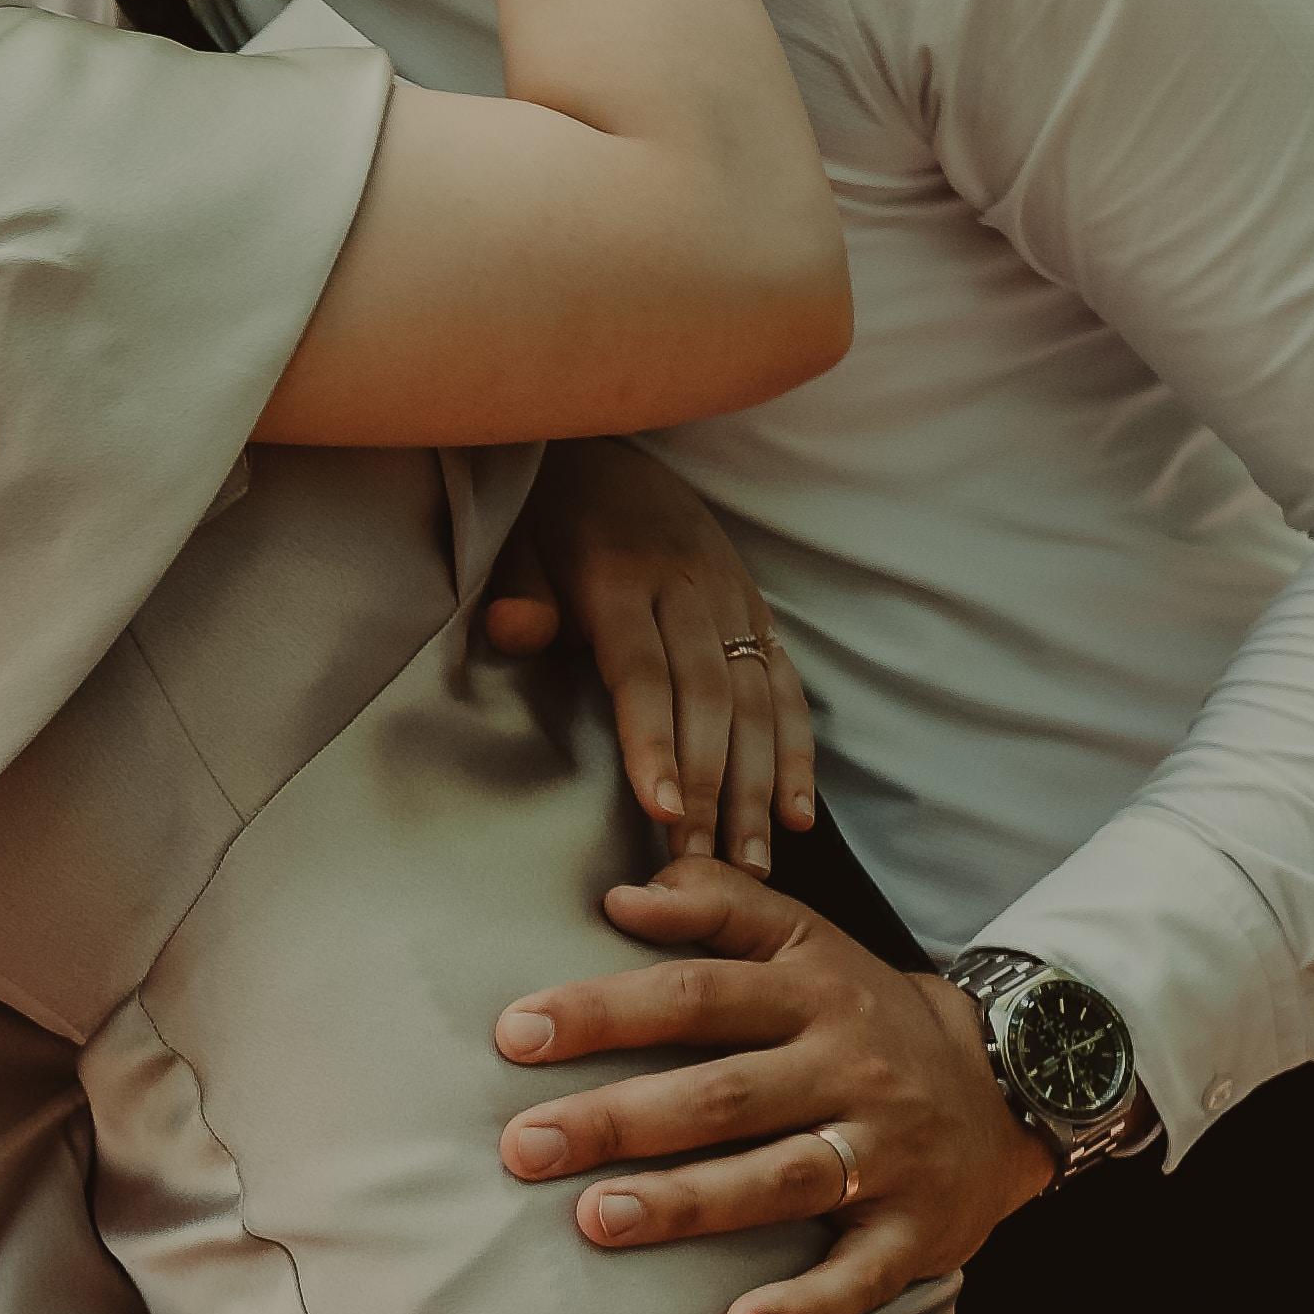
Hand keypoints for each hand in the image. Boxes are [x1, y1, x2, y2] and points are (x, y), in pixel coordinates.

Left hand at [479, 441, 813, 872]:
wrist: (610, 447)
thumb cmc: (550, 519)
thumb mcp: (516, 543)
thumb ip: (519, 592)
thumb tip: (517, 631)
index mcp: (622, 578)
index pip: (644, 672)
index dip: (655, 743)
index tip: (663, 811)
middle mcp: (690, 589)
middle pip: (709, 698)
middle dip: (712, 788)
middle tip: (703, 866)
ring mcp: (733, 600)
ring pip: (756, 701)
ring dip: (759, 786)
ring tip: (752, 864)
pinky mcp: (758, 610)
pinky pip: (787, 686)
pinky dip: (797, 752)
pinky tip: (797, 814)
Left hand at [492, 858, 1053, 1313]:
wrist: (1010, 1084)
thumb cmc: (866, 1012)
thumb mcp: (808, 939)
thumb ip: (717, 904)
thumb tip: (622, 895)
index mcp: (811, 993)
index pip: (695, 995)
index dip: (604, 1011)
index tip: (515, 1034)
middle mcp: (848, 1069)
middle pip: (723, 1093)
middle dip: (618, 1119)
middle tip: (525, 1146)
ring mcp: (884, 1153)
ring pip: (779, 1179)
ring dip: (687, 1202)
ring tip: (596, 1219)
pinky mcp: (914, 1229)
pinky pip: (858, 1274)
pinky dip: (803, 1305)